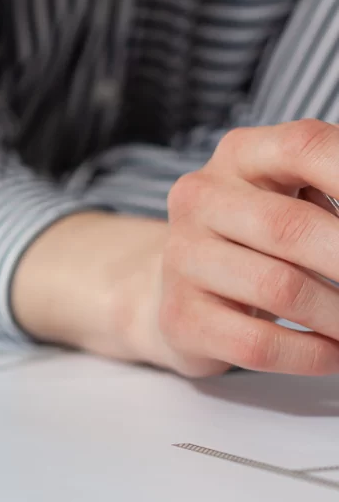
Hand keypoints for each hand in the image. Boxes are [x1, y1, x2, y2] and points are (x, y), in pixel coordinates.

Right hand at [157, 120, 338, 377]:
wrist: (177, 286)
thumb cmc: (259, 238)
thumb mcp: (295, 196)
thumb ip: (337, 193)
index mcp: (239, 155)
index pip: (304, 147)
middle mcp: (200, 198)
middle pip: (291, 226)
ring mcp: (182, 257)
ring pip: (279, 289)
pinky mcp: (181, 316)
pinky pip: (258, 343)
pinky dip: (312, 354)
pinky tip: (333, 352)